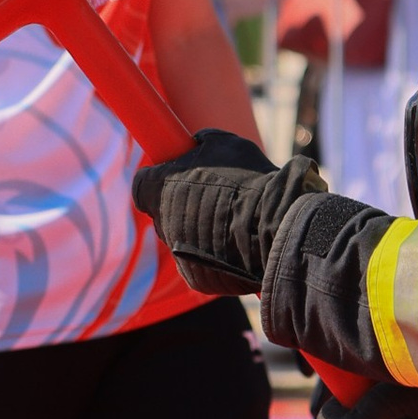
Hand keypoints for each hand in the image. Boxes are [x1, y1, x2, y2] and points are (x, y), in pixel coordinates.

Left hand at [132, 134, 319, 295]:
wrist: (276, 228)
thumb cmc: (249, 181)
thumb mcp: (227, 144)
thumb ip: (204, 142)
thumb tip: (198, 141)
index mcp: (159, 187)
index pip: (141, 184)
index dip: (158, 179)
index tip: (175, 175)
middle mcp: (161, 222)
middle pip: (164, 212)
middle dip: (182, 205)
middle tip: (212, 197)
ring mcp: (177, 253)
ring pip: (182, 237)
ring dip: (199, 230)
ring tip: (231, 222)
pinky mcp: (194, 277)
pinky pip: (199, 261)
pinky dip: (212, 254)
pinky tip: (236, 244)